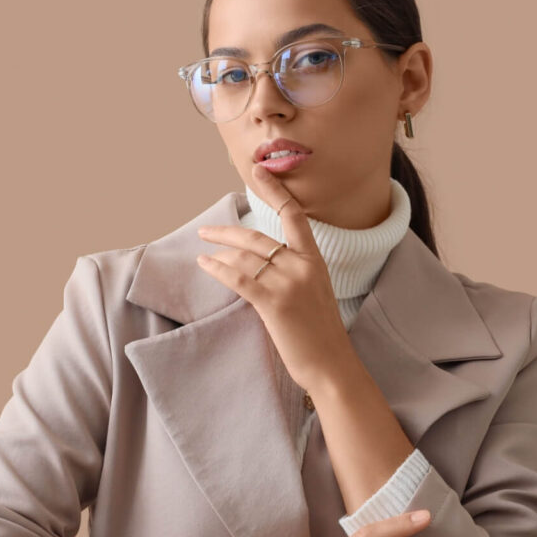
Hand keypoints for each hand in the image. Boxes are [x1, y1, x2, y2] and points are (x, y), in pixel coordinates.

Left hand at [196, 162, 352, 392]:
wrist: (332, 364)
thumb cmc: (320, 333)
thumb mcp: (314, 292)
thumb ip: (293, 271)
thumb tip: (261, 261)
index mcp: (315, 260)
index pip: (294, 215)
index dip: (275, 190)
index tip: (258, 171)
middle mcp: (303, 266)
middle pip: (258, 237)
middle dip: (227, 232)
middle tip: (205, 230)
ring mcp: (289, 283)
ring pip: (245, 257)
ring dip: (219, 253)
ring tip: (203, 252)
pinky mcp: (274, 303)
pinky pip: (239, 278)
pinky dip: (218, 269)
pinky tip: (205, 264)